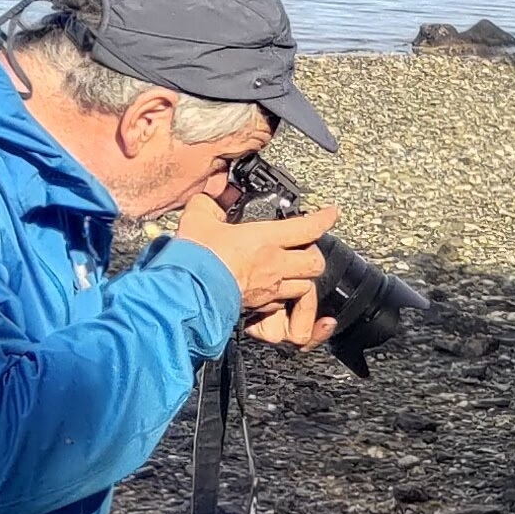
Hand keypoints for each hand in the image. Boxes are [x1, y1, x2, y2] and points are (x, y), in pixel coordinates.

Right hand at [179, 181, 334, 347]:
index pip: (307, 227)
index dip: (324, 218)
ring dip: (303, 283)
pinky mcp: (260, 311)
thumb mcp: (198, 218)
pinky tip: (286, 306)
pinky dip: (289, 310)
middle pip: (315, 262)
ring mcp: (270, 291)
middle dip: (315, 255)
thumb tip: (209, 201)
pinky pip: (285, 312)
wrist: (184, 292)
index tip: (331, 213)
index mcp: (264, 240)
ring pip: (306, 289)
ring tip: (294, 276)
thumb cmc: (193, 258)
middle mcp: (274, 266)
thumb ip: (207, 205)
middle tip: (306, 249)